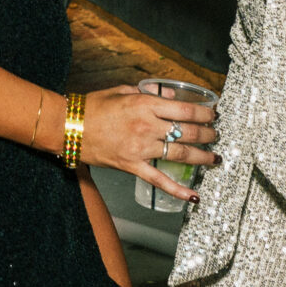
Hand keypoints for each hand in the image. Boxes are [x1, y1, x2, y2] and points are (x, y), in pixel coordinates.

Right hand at [76, 84, 219, 204]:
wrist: (69, 127)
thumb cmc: (92, 107)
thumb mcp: (122, 91)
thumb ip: (148, 93)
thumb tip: (171, 97)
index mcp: (145, 105)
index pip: (185, 109)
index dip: (204, 113)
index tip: (213, 115)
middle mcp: (147, 126)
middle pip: (188, 132)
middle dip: (207, 134)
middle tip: (216, 135)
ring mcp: (141, 148)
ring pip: (180, 154)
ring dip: (202, 157)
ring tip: (214, 158)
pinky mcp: (132, 165)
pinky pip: (159, 180)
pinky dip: (178, 189)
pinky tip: (193, 195)